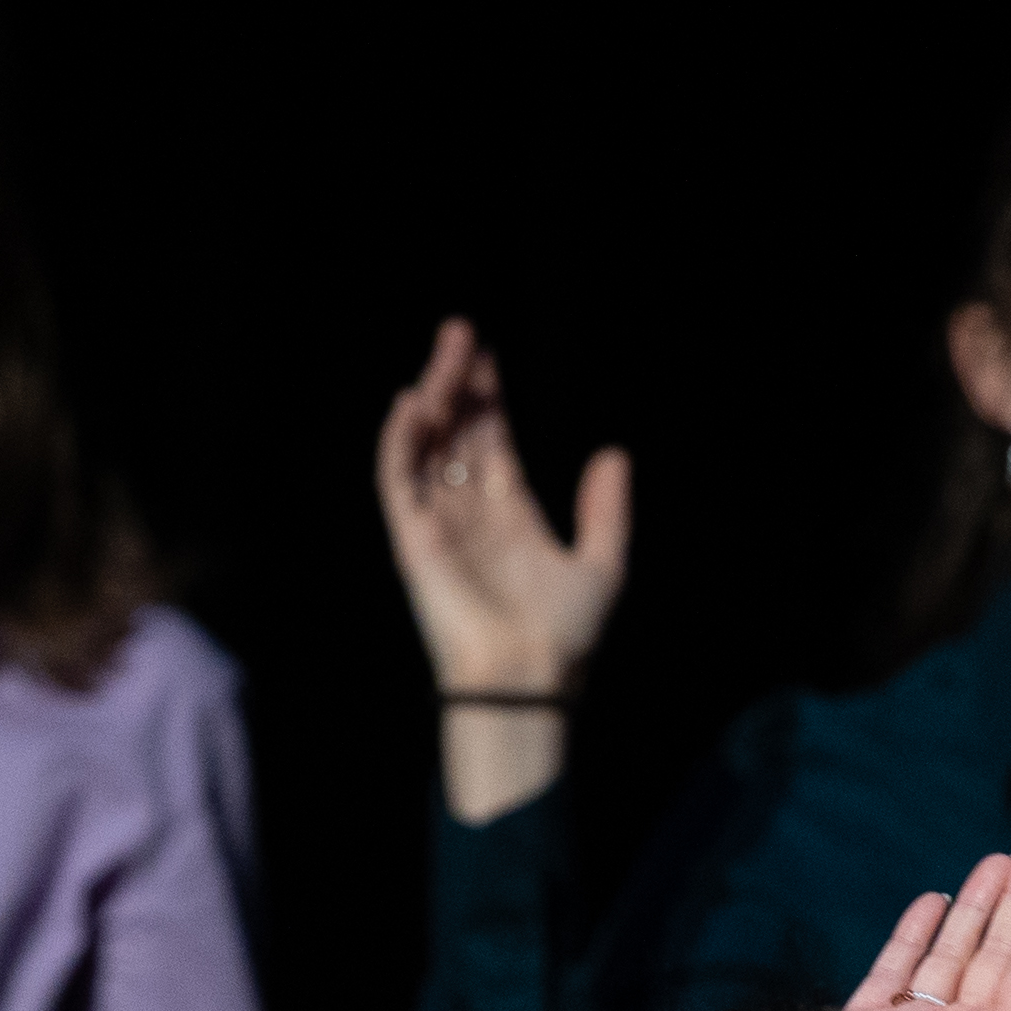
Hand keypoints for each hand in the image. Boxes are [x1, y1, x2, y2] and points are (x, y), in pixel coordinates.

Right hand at [376, 320, 631, 695]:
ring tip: (447, 353)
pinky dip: (400, 441)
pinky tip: (414, 403)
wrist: (530, 678)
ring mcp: (437, 525)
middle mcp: (469, 516)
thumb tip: (614, 453)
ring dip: (432, 397)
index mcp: (509, 517)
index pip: (491, 444)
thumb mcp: (602, 564)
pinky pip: (397, 480)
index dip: (490, 401)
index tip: (490, 356)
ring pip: (426, 446)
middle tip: (461, 333)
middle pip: (456, 434)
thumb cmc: (565, 636)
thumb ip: (606, 510)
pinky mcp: (411, 539)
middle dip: (459, 384)